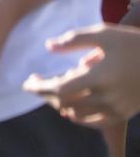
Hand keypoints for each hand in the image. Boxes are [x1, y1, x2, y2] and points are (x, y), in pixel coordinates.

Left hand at [24, 25, 139, 125]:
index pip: (60, 89)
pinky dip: (79, 117)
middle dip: (46, 94)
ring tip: (53, 90)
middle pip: (65, 103)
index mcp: (99, 77)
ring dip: (60, 104)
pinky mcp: (124, 114)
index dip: (40, 87)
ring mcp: (116, 108)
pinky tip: (71, 109)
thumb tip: (49, 46)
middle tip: (35, 83)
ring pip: (78, 114)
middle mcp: (106, 97)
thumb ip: (75, 40)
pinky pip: (95, 122)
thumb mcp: (104, 34)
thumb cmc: (134, 44)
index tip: (26, 83)